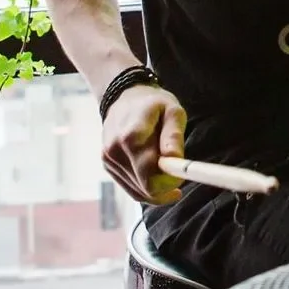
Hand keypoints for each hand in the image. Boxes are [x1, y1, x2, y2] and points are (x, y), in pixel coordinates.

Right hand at [101, 83, 187, 204]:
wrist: (124, 96)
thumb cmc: (153, 104)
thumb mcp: (172, 111)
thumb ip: (174, 136)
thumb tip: (175, 160)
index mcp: (131, 137)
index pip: (151, 178)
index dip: (169, 182)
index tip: (181, 174)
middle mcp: (115, 151)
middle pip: (145, 188)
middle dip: (165, 186)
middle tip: (177, 174)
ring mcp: (108, 159)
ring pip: (138, 192)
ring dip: (156, 188)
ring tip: (167, 170)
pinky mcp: (107, 164)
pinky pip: (130, 188)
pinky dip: (145, 188)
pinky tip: (156, 177)